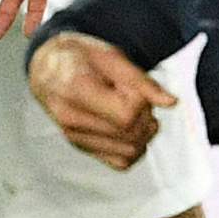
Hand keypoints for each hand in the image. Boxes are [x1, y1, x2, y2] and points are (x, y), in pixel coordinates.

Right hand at [26, 31, 177, 168]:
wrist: (47, 67)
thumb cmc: (79, 56)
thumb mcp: (111, 55)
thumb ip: (142, 81)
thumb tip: (171, 103)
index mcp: (76, 90)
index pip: (126, 116)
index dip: (141, 103)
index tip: (133, 86)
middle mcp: (71, 118)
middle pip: (130, 135)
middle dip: (145, 116)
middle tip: (137, 96)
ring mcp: (75, 137)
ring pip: (129, 151)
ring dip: (143, 132)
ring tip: (132, 108)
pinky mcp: (82, 148)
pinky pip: (121, 162)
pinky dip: (134, 147)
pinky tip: (130, 126)